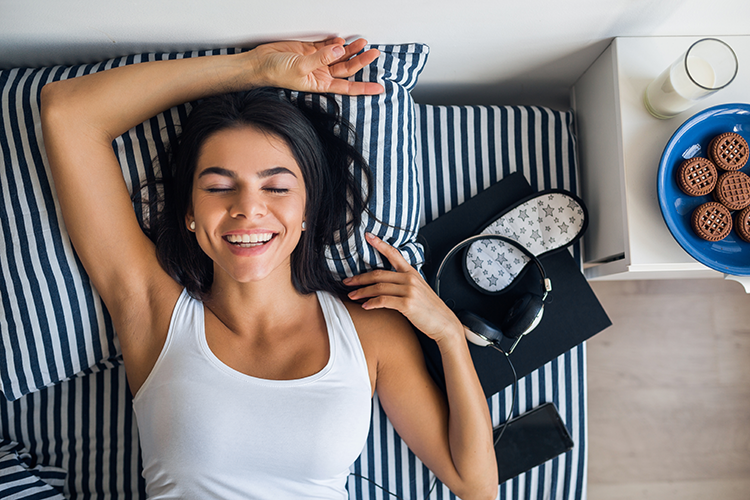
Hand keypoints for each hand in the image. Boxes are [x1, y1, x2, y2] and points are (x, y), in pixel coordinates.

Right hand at [249, 37, 383, 95]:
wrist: (261, 62)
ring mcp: (318, 61)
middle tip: (373, 53)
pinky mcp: (311, 50)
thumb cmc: (277, 73)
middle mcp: (322, 74)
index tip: (379, 88)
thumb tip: (340, 49)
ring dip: (351, 50)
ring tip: (362, 42)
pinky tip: (341, 40)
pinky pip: (329, 46)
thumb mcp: (301, 67)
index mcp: (321, 84)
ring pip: (340, 56)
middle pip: (348, 68)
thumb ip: (322, 57)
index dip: (364, 88)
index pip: (348, 87)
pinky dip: (336, 42)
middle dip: (361, 61)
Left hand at [344, 233, 463, 344]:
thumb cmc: (429, 308)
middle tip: (347, 281)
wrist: (444, 323)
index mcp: (412, 272)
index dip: (379, 244)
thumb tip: (384, 283)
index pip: (393, 254)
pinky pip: (384, 301)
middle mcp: (410, 279)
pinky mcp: (407, 304)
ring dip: (362, 292)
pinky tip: (365, 306)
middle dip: (360, 278)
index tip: (367, 236)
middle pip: (379, 274)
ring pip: (378, 287)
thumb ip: (404, 282)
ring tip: (352, 295)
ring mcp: (409, 291)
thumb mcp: (419, 289)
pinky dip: (372, 303)